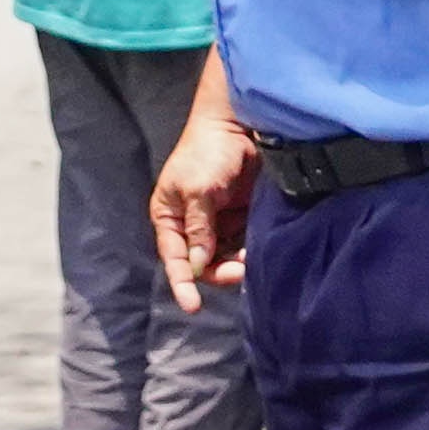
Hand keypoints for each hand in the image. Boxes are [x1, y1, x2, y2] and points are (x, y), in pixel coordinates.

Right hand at [150, 115, 257, 311]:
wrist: (240, 123)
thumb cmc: (208, 150)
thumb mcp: (197, 188)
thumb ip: (198, 228)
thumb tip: (198, 264)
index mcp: (170, 217)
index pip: (174, 258)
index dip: (182, 283)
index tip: (192, 306)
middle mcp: (191, 225)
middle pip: (201, 264)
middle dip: (218, 272)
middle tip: (238, 271)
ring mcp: (217, 222)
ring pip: (224, 259)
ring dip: (236, 265)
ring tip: (250, 259)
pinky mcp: (240, 218)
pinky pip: (242, 245)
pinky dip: (249, 252)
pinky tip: (258, 251)